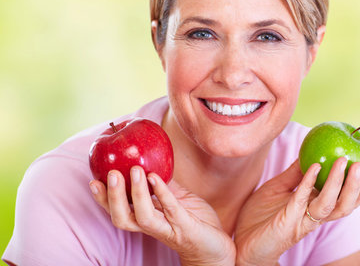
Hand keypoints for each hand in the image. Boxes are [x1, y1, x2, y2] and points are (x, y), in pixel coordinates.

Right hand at [89, 166, 234, 265]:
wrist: (215, 247)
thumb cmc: (196, 221)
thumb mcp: (178, 199)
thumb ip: (164, 186)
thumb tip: (153, 162)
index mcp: (146, 220)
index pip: (118, 211)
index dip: (103, 199)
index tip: (93, 180)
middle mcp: (153, 227)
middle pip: (123, 218)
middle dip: (113, 198)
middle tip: (111, 174)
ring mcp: (168, 228)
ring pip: (143, 217)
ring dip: (136, 194)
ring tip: (134, 171)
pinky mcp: (185, 228)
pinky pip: (171, 210)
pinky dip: (162, 193)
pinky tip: (155, 177)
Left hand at [234, 157, 359, 264]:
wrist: (241, 241)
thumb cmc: (260, 217)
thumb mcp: (278, 187)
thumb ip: (295, 173)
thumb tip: (309, 151)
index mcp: (316, 208)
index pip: (346, 199)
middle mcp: (314, 216)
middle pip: (344, 205)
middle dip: (357, 187)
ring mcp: (302, 220)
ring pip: (328, 205)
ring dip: (337, 184)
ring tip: (344, 164)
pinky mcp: (288, 222)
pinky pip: (301, 201)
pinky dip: (308, 183)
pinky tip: (314, 168)